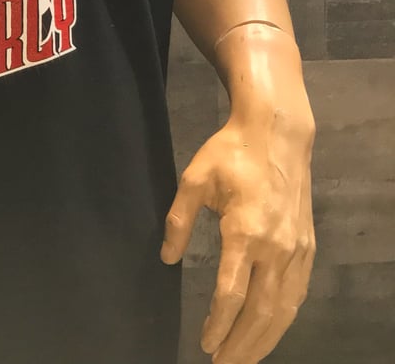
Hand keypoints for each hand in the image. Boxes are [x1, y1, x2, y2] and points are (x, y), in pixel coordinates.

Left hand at [160, 114, 315, 362]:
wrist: (276, 134)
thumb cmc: (229, 153)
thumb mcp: (194, 180)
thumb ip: (178, 221)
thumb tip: (166, 258)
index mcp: (244, 231)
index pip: (231, 293)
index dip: (218, 324)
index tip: (204, 343)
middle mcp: (275, 247)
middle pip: (261, 311)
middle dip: (241, 344)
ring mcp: (296, 250)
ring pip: (284, 309)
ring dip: (264, 339)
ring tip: (243, 360)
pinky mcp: (308, 247)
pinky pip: (297, 294)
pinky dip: (284, 319)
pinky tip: (270, 331)